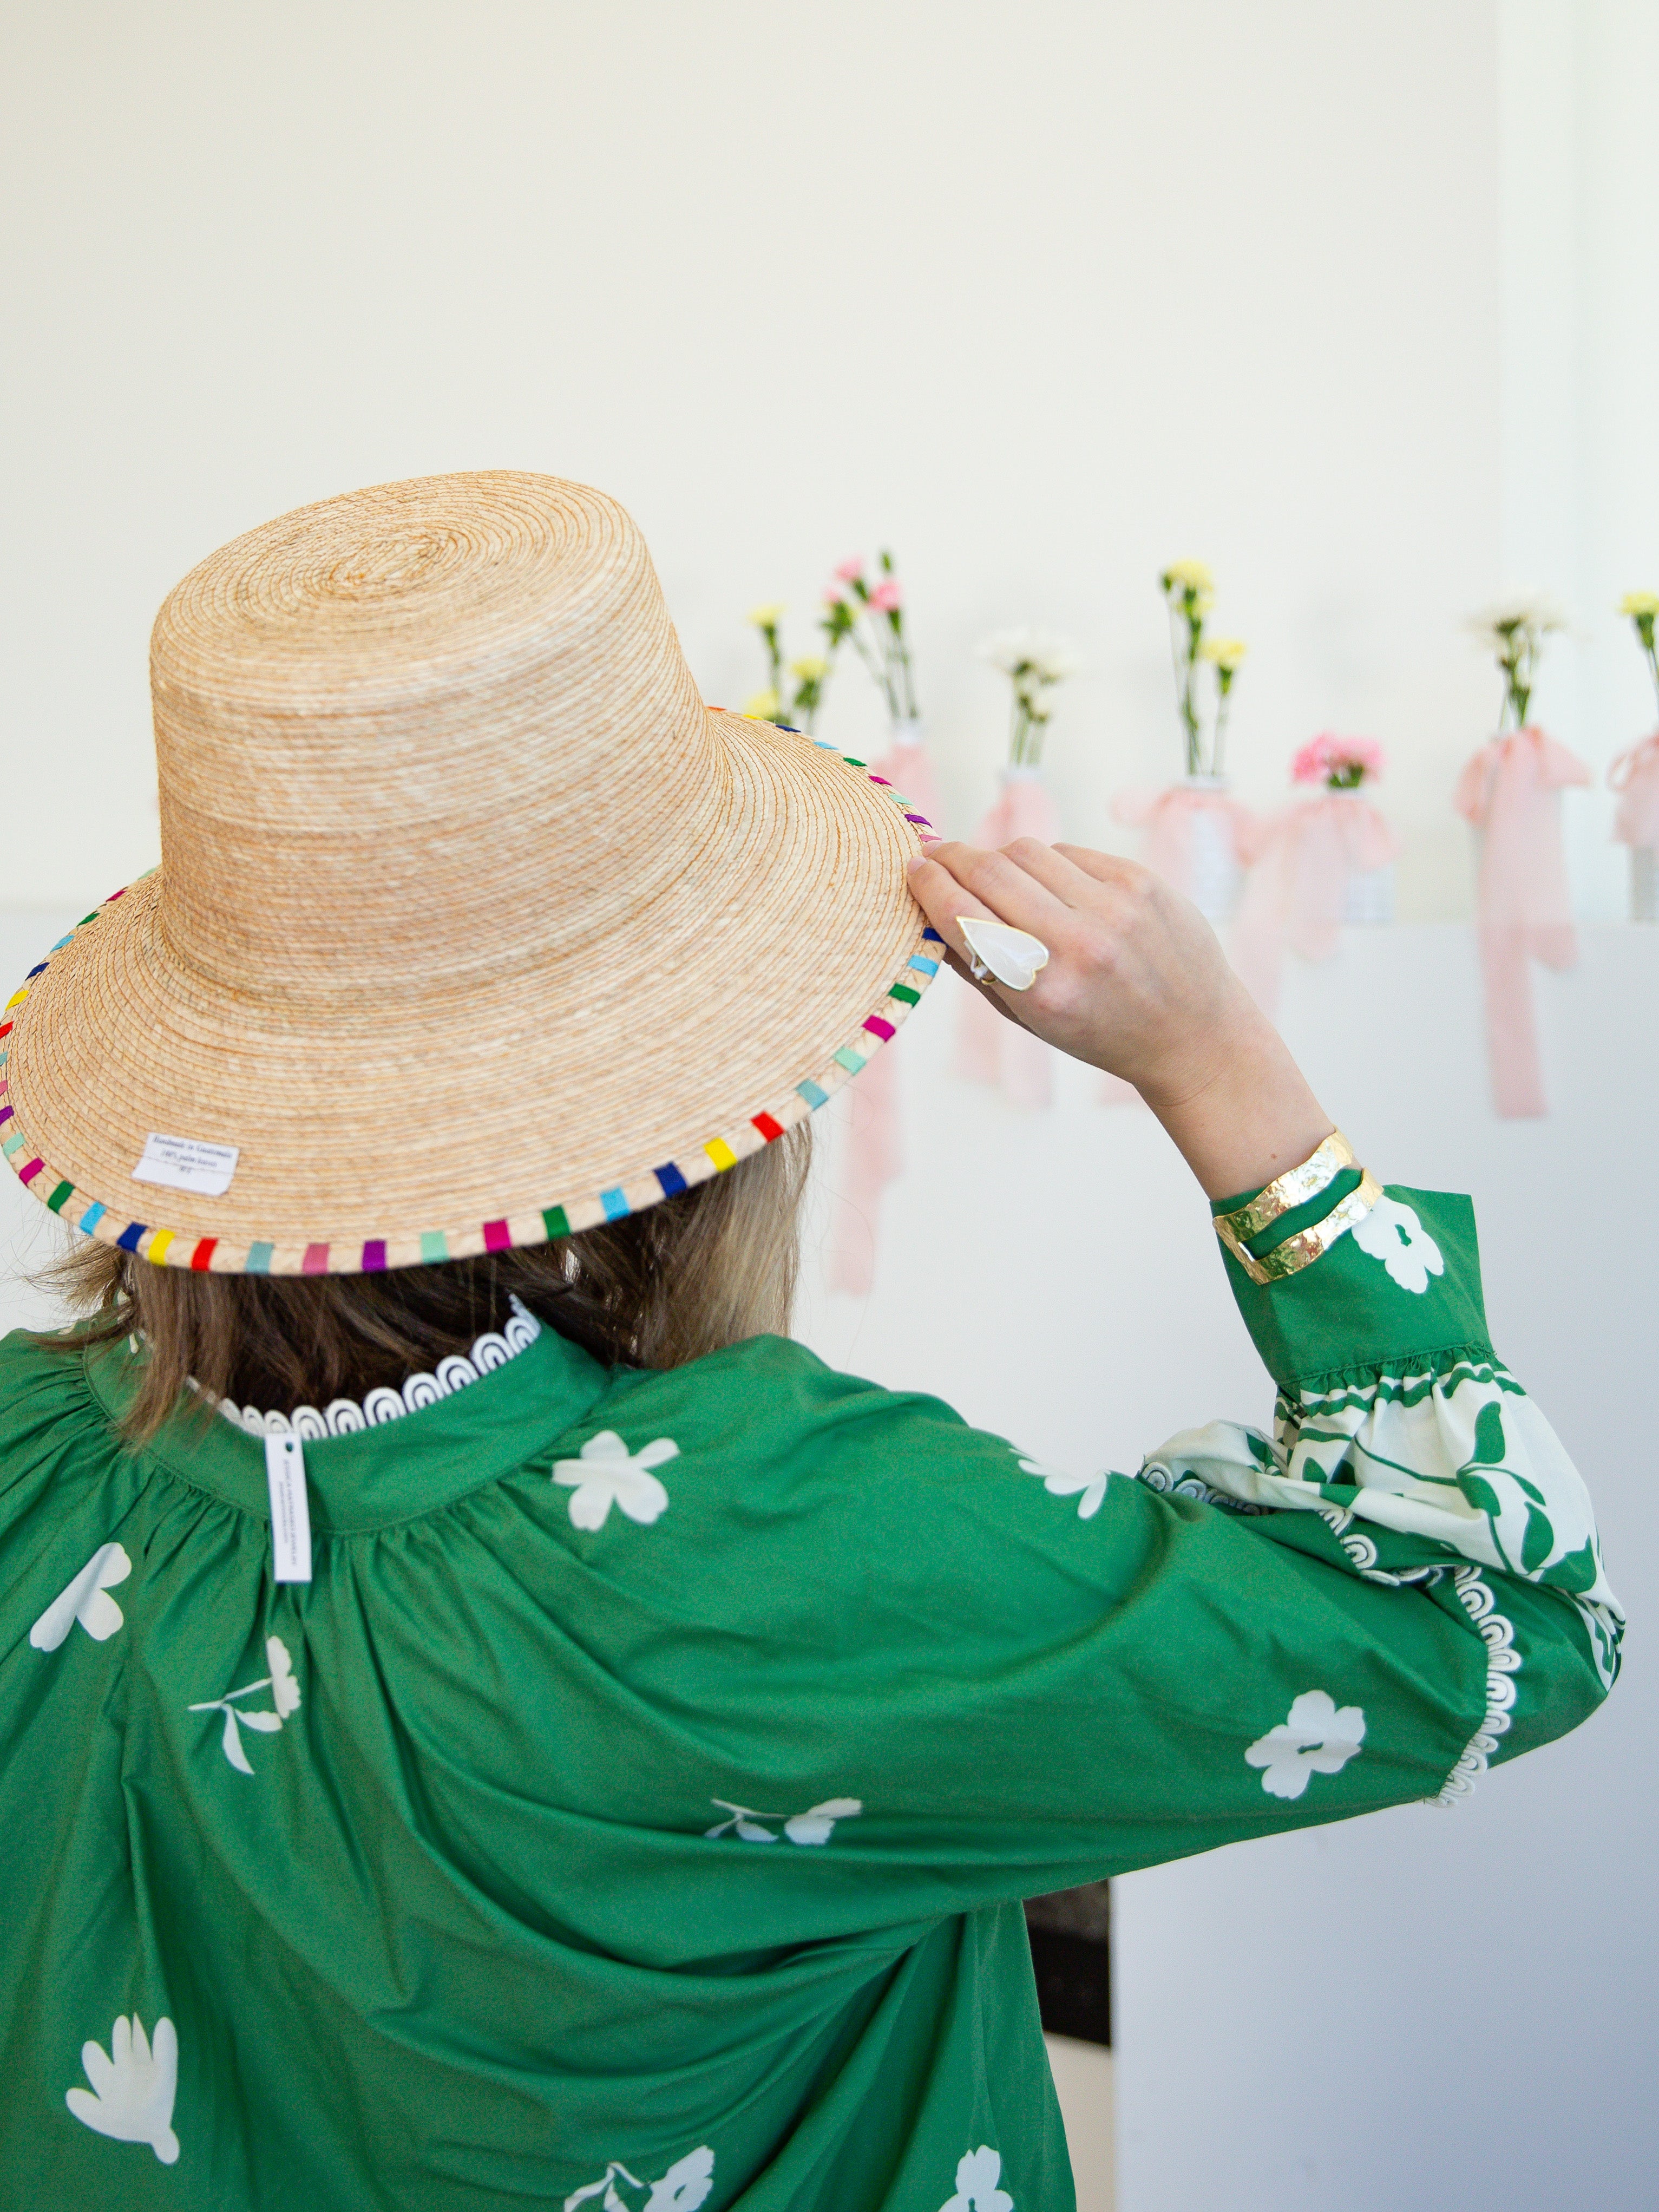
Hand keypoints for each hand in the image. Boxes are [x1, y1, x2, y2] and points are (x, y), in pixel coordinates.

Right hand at [906, 837, 1333, 1199]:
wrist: (1193, 1035)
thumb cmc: (1101, 1032)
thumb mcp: (1030, 1019)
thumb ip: (977, 965)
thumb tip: (928, 909)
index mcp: (1041, 990)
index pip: (964, 916)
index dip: (929, 884)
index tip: (913, 868)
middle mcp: (1077, 944)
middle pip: (990, 871)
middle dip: (954, 857)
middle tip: (938, 855)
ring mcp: (1114, 908)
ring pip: (1028, 851)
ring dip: (1001, 858)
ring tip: (998, 877)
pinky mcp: (1140, 882)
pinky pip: (1071, 853)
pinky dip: (1050, 864)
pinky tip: (1053, 886)